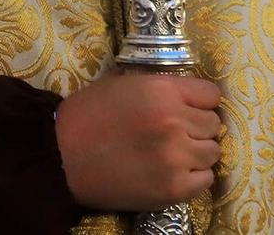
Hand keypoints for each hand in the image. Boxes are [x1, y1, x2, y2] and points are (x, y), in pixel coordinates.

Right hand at [56, 71, 220, 210]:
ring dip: (196, 153)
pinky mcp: (175, 188)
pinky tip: (169, 172)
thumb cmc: (86, 116)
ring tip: (169, 154)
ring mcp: (177, 157)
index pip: (211, 95)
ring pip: (213, 152)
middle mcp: (174, 121)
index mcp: (160, 91)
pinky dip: (192, 177)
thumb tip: (186, 95)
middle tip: (173, 134)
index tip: (188, 109)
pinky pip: (205, 179)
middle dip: (196, 128)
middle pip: (213, 124)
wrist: (60, 157)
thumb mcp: (119, 85)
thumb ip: (157, 87)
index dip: (199, 102)